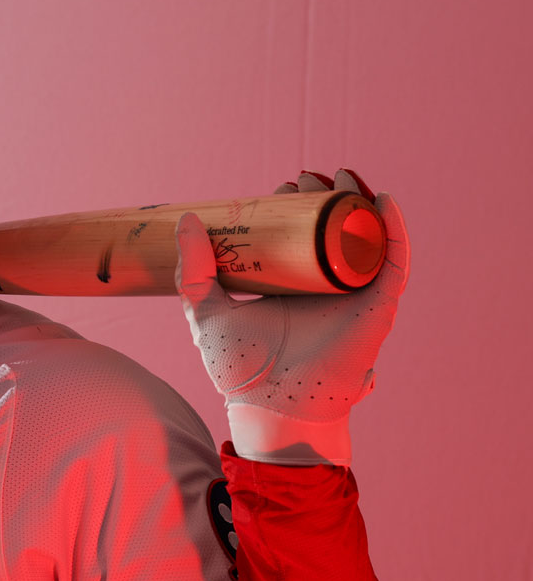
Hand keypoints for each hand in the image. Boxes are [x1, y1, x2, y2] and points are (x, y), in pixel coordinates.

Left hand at [174, 170, 409, 465]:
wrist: (270, 404)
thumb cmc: (239, 369)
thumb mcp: (206, 311)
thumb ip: (194, 271)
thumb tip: (187, 221)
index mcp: (288, 287)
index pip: (297, 237)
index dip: (294, 208)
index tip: (281, 187)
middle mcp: (323, 288)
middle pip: (332, 232)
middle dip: (324, 198)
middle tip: (306, 178)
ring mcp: (352, 295)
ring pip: (365, 239)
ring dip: (360, 203)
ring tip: (344, 176)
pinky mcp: (377, 306)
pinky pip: (393, 262)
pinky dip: (393, 230)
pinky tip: (384, 202)